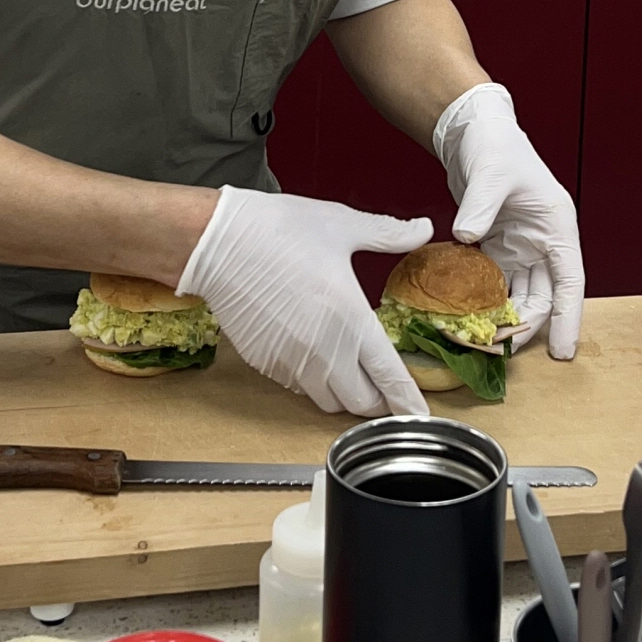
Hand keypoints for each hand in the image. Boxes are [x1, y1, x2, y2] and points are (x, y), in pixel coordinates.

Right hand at [179, 188, 432, 416]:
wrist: (217, 244)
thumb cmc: (280, 231)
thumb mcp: (343, 225)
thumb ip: (388, 234)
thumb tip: (423, 228)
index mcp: (351, 320)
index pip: (389, 375)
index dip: (408, 400)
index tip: (421, 415)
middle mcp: (324, 351)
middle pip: (359, 402)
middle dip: (376, 400)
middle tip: (382, 384)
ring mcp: (291, 361)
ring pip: (327, 400)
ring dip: (343, 393)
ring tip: (349, 371)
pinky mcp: (265, 362)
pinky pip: (297, 387)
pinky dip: (311, 380)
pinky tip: (312, 354)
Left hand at [433, 84, 584, 358]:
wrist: (473, 130)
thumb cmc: (494, 144)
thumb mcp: (490, 172)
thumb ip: (480, 206)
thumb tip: (467, 237)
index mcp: (557, 226)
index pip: (570, 281)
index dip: (568, 319)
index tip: (564, 352)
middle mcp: (542, 241)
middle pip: (543, 296)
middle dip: (526, 327)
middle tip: (502, 352)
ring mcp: (519, 246)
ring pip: (518, 295)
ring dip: (503, 319)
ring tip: (482, 344)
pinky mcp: (496, 246)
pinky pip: (492, 284)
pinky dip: (482, 302)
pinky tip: (465, 319)